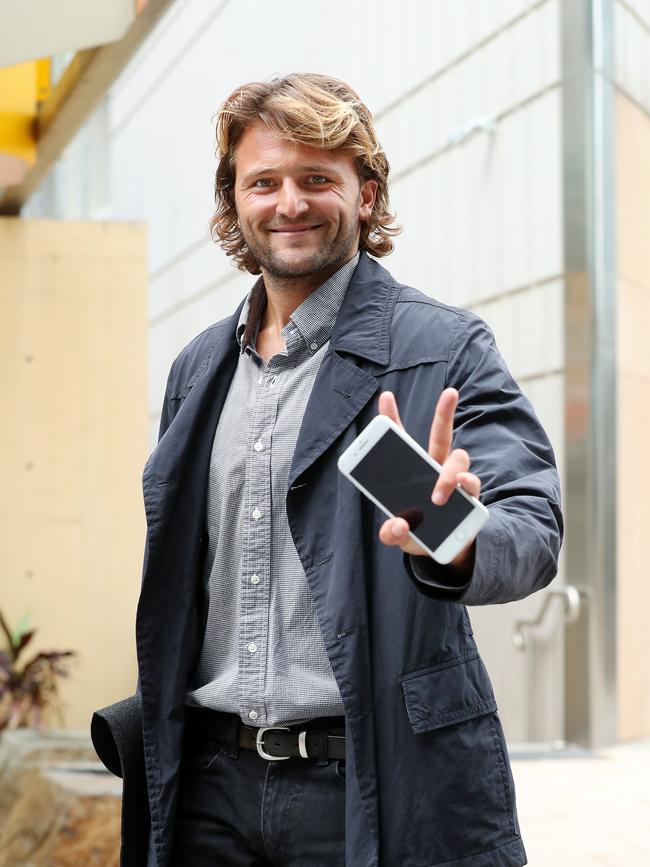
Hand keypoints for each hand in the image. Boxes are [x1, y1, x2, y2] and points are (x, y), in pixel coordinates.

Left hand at [377, 388, 479, 572]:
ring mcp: (456, 479)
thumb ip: (391, 533)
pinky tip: (461, 489)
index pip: (402, 440)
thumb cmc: (419, 533)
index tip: (386, 396)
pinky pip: (472, 483)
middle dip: (445, 412)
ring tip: (437, 497)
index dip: (393, 418)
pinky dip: (466, 485)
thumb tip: (398, 525)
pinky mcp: (471, 495)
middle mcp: (435, 468)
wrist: (445, 553)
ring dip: (447, 475)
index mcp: (411, 470)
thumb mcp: (399, 536)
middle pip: (442, 435)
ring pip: (458, 458)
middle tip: (450, 391)